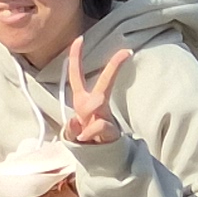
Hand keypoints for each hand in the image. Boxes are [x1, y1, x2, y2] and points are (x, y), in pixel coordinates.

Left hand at [59, 32, 134, 148]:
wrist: (101, 158)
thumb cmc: (86, 137)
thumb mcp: (74, 130)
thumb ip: (72, 127)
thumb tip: (77, 124)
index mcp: (82, 99)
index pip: (76, 75)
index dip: (76, 57)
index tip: (80, 38)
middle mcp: (95, 105)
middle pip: (105, 82)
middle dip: (114, 67)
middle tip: (126, 52)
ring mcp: (104, 115)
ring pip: (99, 103)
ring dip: (89, 114)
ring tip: (83, 130)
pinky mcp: (111, 129)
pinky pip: (98, 127)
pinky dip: (89, 134)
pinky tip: (86, 140)